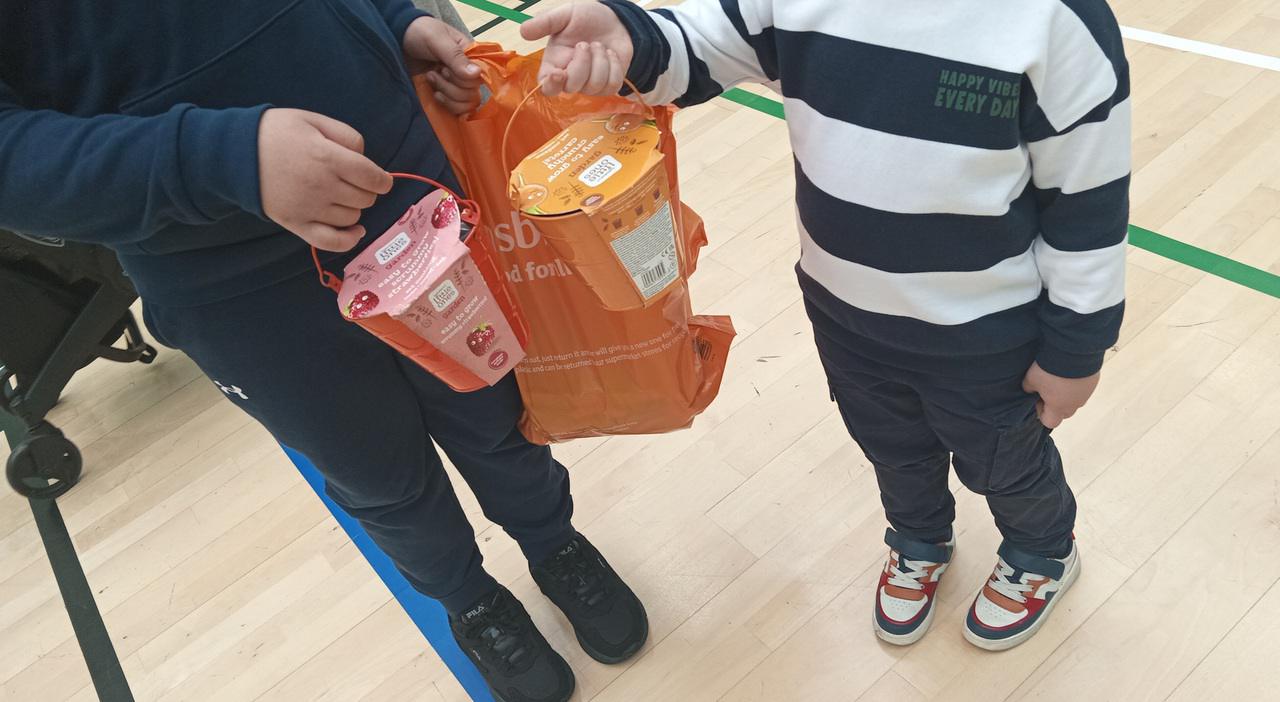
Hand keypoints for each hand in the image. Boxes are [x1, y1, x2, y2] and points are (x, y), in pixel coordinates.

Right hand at [257, 108, 392, 250]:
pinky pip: (332, 241)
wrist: (236, 153)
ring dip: (354, 207)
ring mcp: (310, 208)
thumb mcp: (314, 120)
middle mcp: (322, 186)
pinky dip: (349, 239)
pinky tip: (356, 230)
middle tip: (353, 181)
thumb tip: (366, 160)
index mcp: (328, 158)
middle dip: (366, 190)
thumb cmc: (277, 132)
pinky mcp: (297, 224)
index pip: (372, 177)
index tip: (381, 179)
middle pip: (365, 198)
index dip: (382, 180)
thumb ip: (346, 136)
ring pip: (352, 217)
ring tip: (341, 194)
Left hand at [402, 16, 482, 113]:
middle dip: (451, 88)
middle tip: (434, 72)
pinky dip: (447, 105)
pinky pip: (457, 110)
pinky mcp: (447, 95)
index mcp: (470, 56)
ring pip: (466, 104)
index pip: (479, 79)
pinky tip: (434, 94)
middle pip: (473, 94)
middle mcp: (467, 73)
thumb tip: (476, 74)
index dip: (463, 80)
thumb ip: (456, 57)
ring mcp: (457, 86)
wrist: (398, 39)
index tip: (444, 68)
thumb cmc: (420, 33)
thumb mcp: (437, 39)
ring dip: (448, 96)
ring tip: (431, 79)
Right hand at [521, 3, 632, 95]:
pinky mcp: (608, 85)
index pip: (547, 87)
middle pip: (572, 87)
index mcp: (554, 63)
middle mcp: (570, 78)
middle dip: (582, 63)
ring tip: (598, 45)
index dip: (551, 84)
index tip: (558, 73)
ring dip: (600, 61)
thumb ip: (544, 22)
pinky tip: (610, 54)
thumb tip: (523, 31)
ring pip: (594, 85)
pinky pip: (612, 84)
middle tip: (584, 44)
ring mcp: (590, 84)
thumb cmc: (585, 18)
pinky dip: (613, 65)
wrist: (614, 19)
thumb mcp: (564, 14)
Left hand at [1021, 362, 1100, 428]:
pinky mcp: (1093, 382)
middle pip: (1064, 413)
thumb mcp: (1031, 379)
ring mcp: (1086, 393)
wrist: (1073, 351)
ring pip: (1075, 400)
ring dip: (1067, 394)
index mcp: (1059, 407)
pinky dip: (1076, 384)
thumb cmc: (1050, 369)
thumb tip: (1030, 390)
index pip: (1050, 422)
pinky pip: (1083, 388)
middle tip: (1048, 389)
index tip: (1037, 399)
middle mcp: (1075, 404)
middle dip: (1055, 405)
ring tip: (1059, 379)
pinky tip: (1069, 372)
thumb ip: (1029, 388)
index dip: (1041, 413)